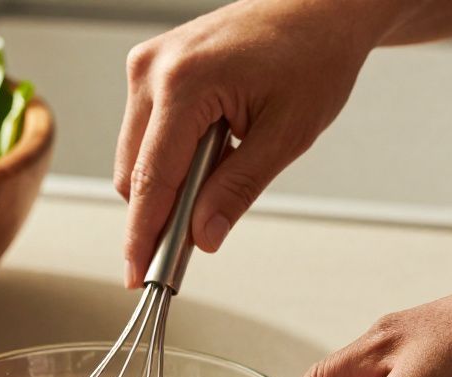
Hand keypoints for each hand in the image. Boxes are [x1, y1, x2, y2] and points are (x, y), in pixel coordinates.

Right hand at [115, 0, 385, 286]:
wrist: (319, 8)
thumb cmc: (312, 56)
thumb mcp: (286, 135)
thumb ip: (237, 190)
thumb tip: (201, 237)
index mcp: (184, 83)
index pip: (149, 179)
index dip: (143, 236)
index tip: (137, 275)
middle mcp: (153, 70)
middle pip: (132, 174)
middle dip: (160, 211)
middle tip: (201, 231)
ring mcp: (146, 66)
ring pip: (135, 157)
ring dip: (170, 180)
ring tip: (228, 159)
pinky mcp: (150, 69)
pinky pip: (145, 133)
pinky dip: (172, 156)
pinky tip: (214, 143)